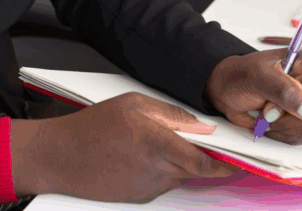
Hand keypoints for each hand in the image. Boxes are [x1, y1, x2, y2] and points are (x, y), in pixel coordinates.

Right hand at [10, 92, 239, 201]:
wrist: (60, 157)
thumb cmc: (91, 127)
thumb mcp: (132, 104)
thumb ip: (171, 114)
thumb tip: (201, 124)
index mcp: (155, 142)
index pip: (203, 160)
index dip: (226, 162)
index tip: (241, 158)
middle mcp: (155, 169)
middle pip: (196, 169)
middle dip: (208, 158)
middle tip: (212, 144)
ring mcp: (147, 188)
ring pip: (180, 176)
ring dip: (184, 163)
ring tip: (163, 142)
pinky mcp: (139, 197)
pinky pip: (164, 183)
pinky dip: (165, 171)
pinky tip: (146, 156)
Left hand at [202, 48, 301, 144]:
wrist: (230, 91)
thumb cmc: (241, 77)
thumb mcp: (257, 78)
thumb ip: (284, 92)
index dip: (296, 101)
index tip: (270, 107)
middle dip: (285, 116)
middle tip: (264, 109)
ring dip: (281, 125)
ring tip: (264, 113)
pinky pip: (301, 136)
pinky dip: (281, 133)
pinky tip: (269, 122)